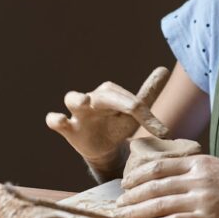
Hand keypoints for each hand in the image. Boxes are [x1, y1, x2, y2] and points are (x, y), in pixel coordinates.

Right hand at [45, 67, 169, 170]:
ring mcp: (78, 112)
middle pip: (102, 95)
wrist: (101, 148)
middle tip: (123, 102)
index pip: (130, 102)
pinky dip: (55, 118)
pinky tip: (60, 120)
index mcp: (112, 94)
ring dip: (77, 98)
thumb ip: (148, 94)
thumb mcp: (134, 114)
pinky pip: (54, 120)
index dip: (147, 117)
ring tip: (84, 101)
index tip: (163, 133)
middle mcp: (94, 98)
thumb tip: (164, 68)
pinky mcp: (67, 127)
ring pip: (72, 98)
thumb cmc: (117, 125)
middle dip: (111, 98)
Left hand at [115, 154, 218, 217]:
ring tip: (124, 217)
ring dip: (137, 211)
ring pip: (159, 204)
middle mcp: (197, 178)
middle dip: (132, 196)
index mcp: (199, 162)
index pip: (159, 167)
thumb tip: (171, 180)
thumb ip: (195, 171)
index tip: (126, 185)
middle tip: (119, 204)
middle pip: (154, 186)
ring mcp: (201, 198)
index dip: (138, 176)